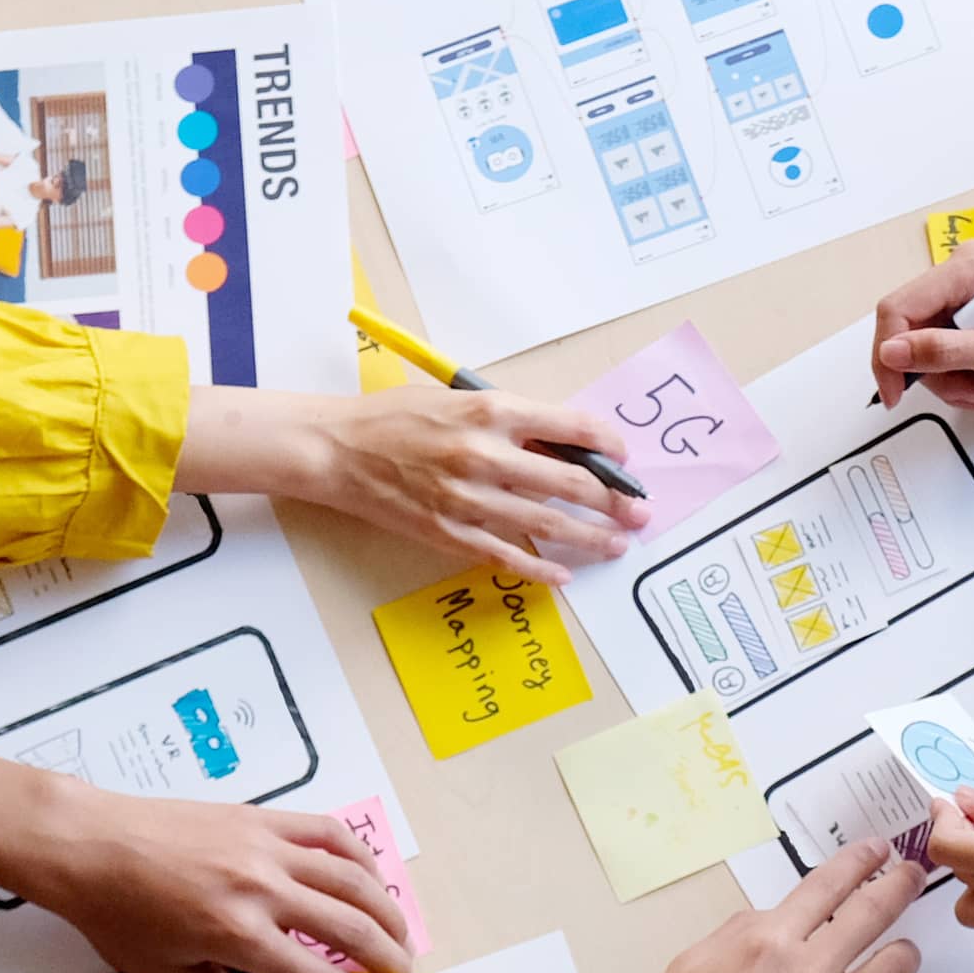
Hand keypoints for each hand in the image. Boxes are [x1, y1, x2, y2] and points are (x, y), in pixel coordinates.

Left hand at [1, 785, 411, 972]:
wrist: (91, 847)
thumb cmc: (123, 921)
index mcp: (240, 935)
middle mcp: (265, 887)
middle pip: (356, 930)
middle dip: (392, 969)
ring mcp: (270, 846)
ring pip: (356, 882)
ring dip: (390, 919)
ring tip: (401, 947)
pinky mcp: (266, 818)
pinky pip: (333, 836)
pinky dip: (363, 863)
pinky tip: (371, 888)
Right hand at [190, 383, 647, 583]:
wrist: (335, 449)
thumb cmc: (395, 417)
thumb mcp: (457, 399)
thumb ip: (510, 418)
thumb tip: (563, 441)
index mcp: (490, 411)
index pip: (571, 425)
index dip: (608, 444)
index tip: (623, 457)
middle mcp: (484, 453)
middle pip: (570, 480)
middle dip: (613, 498)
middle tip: (638, 510)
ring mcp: (468, 498)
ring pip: (547, 522)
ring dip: (590, 536)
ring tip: (616, 544)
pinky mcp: (449, 531)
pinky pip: (507, 554)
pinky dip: (540, 566)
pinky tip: (564, 573)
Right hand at [606, 840, 924, 972]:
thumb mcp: (692, 962)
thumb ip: (741, 932)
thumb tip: (777, 920)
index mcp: (767, 941)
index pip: (830, 883)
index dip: (861, 860)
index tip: (878, 850)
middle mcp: (808, 972)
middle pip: (876, 912)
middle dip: (901, 884)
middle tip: (911, 876)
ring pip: (898, 966)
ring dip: (901, 950)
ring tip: (895, 951)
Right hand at [870, 241, 973, 409]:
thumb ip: (944, 352)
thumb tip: (892, 354)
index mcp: (964, 269)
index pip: (896, 309)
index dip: (889, 356)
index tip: (897, 396)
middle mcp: (961, 274)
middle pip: (913, 332)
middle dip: (939, 374)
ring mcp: (970, 293)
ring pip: (932, 348)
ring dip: (959, 379)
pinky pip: (955, 349)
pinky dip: (971, 374)